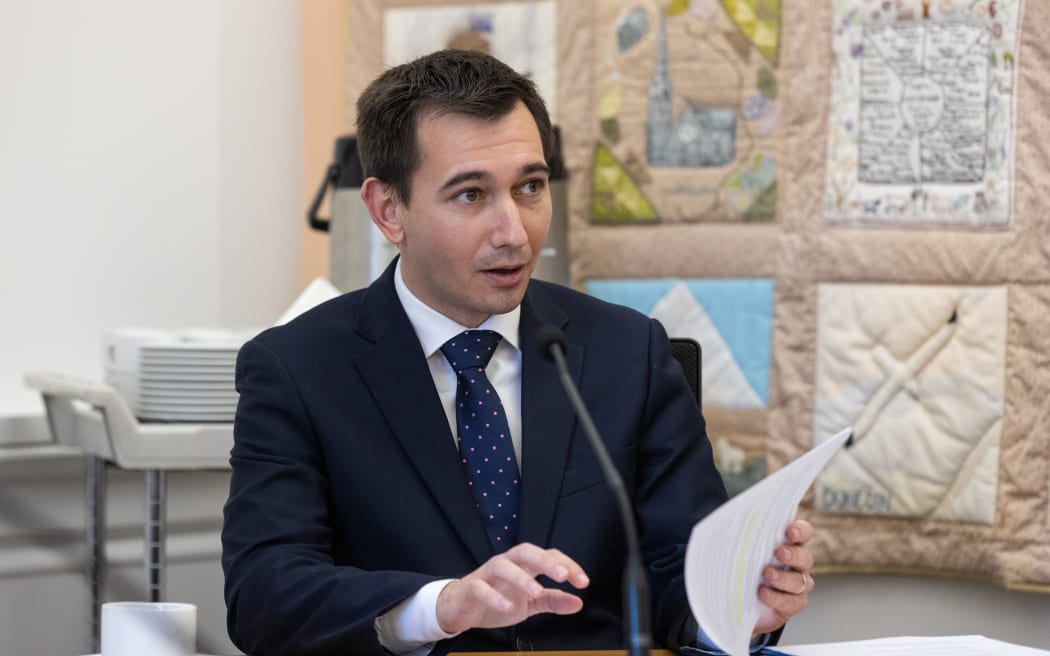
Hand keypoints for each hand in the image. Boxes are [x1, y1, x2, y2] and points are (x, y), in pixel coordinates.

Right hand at [435, 543, 589, 633]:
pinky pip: (481, 588)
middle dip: (545, 561)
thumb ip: (552, 600)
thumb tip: (578, 603)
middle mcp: (507, 564)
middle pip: (526, 552)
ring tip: (536, 591)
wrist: (461, 608)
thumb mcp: (530, 603)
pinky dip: (494, 597)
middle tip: (563, 575)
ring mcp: (487, 574)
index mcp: (523, 565)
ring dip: (520, 577)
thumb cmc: (497, 599)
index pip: (548, 555)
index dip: (567, 565)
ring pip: (503, 566)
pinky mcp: (471, 588)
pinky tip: (507, 607)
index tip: (583, 582)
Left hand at [753, 519, 813, 635]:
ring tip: (767, 575)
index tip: (790, 531)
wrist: (742, 601)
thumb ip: (744, 540)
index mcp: (788, 544)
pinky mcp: (794, 604)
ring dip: (784, 578)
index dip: (800, 530)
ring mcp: (799, 585)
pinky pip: (792, 602)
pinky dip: (777, 598)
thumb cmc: (744, 567)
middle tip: (779, 553)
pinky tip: (764, 594)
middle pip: (805, 557)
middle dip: (793, 555)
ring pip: (800, 581)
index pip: (803, 533)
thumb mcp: (742, 551)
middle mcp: (798, 564)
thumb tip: (729, 530)